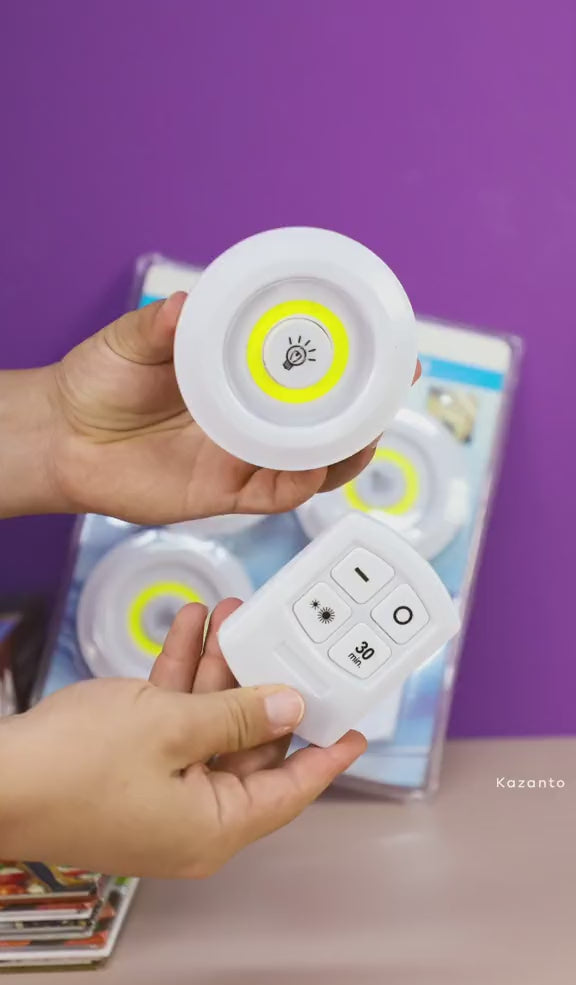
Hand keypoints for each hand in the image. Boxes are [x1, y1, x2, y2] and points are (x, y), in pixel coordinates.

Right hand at [0, 601, 365, 877]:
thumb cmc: (74, 768)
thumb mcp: (172, 728)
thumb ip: (237, 715)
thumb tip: (287, 708)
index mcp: (214, 826)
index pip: (291, 792)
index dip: (327, 756)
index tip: (356, 730)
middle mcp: (193, 817)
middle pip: (249, 746)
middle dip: (260, 683)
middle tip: (279, 638)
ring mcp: (161, 793)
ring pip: (209, 723)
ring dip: (218, 668)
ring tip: (234, 614)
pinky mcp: (132, 770)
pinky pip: (172, 721)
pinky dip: (181, 677)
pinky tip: (191, 628)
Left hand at [45, 293, 419, 522]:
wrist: (62, 437)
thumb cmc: (100, 381)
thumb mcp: (131, 341)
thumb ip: (160, 325)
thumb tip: (189, 303)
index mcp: (240, 377)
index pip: (307, 370)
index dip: (351, 360)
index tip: (388, 344)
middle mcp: (250, 420)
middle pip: (326, 421)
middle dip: (367, 409)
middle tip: (393, 388)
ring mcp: (240, 458)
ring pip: (312, 464)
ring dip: (346, 453)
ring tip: (367, 434)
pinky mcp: (223, 493)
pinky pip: (272, 495)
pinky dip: (298, 484)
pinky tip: (314, 468)